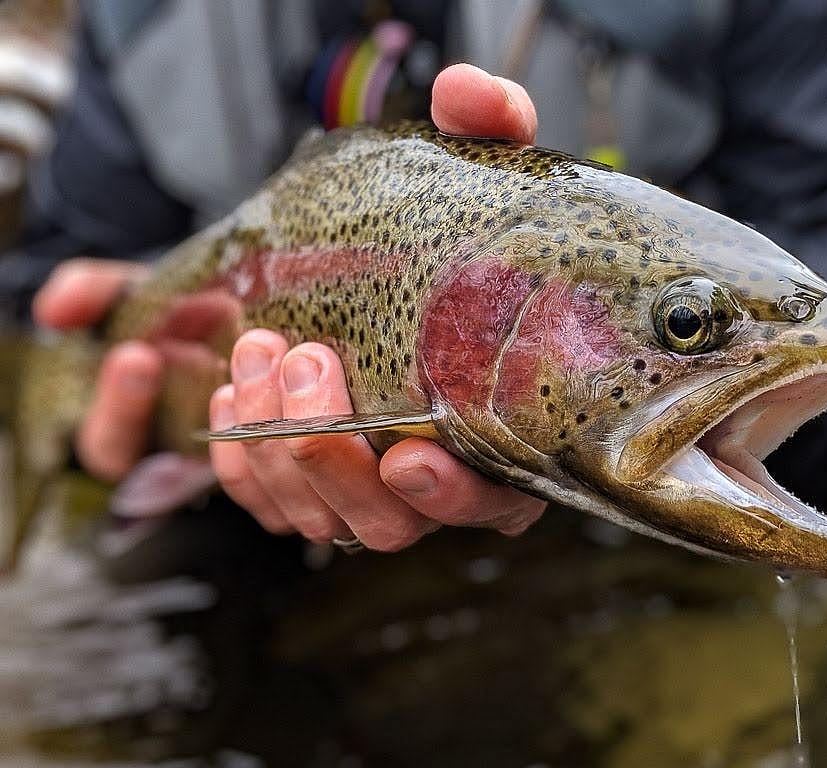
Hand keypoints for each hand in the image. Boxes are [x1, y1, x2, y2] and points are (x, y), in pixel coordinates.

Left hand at [36, 63, 545, 548]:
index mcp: (504, 436)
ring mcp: (372, 487)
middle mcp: (442, 479)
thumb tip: (467, 92)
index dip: (454, 495)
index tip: (413, 457)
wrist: (409, 270)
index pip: (492, 502)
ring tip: (258, 354)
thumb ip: (488, 133)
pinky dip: (239, 464)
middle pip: (387, 523)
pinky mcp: (313, 480)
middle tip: (306, 358)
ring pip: (321, 521)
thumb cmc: (460, 241)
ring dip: (276, 451)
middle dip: (334, 458)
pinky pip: (269, 505)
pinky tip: (230, 396)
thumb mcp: (481, 180)